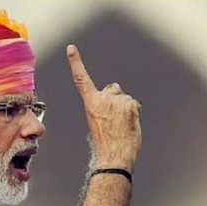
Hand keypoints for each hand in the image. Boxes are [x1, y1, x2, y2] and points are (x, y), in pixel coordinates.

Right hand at [67, 44, 141, 170]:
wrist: (113, 156)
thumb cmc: (105, 144)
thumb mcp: (96, 123)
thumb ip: (102, 108)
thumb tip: (112, 104)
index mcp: (91, 103)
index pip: (81, 79)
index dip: (76, 62)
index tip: (71, 49)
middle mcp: (103, 99)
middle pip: (114, 89)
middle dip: (116, 99)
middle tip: (115, 119)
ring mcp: (117, 101)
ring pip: (125, 98)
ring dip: (126, 109)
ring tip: (122, 126)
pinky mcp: (130, 105)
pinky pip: (135, 104)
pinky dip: (134, 114)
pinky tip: (129, 125)